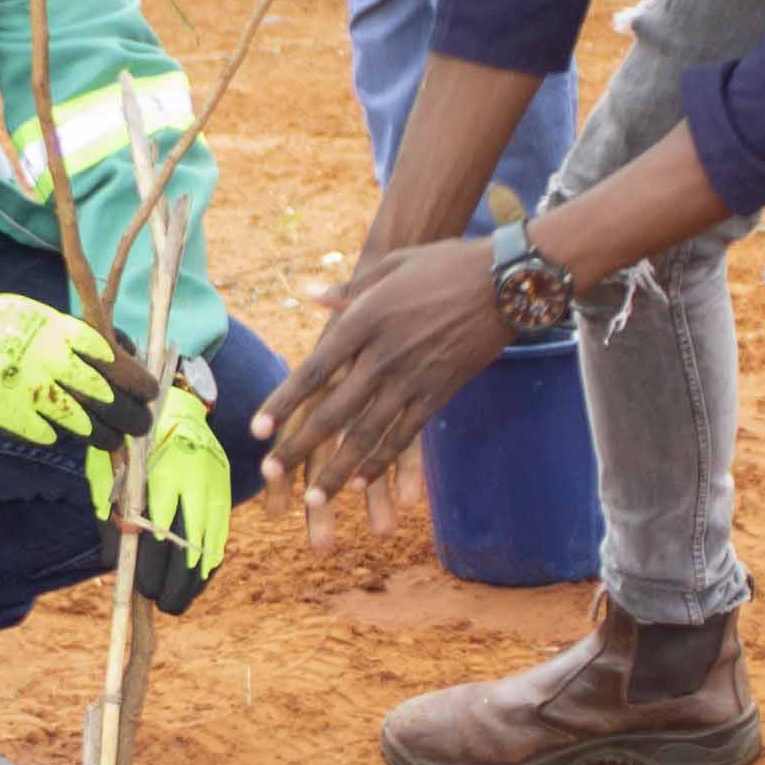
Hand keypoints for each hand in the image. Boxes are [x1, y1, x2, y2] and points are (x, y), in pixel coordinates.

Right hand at [0, 288, 148, 447]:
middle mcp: (48, 358)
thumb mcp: (36, 315)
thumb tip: (116, 357)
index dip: (136, 378)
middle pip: (105, 394)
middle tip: (141, 423)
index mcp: (58, 329)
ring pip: (81, 420)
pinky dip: (58, 436)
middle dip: (130, 413)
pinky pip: (44, 433)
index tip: (149, 390)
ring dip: (103, 434)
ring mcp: (26, 387)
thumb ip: (71, 336)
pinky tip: (63, 435)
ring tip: (113, 440)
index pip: (113, 358)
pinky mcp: (6, 412)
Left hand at [95, 380, 233, 604]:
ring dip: (194, 580)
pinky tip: (197, 582)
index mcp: (159, 472)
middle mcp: (192, 480)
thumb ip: (111, 512)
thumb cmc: (130, 444)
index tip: (142, 587)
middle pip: (187, 544)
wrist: (174, 407)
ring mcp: (214, 486)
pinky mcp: (224, 491)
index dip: (151, 565)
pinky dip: (209, 563)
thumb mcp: (109, 470)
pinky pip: (221, 536)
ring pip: (209, 545)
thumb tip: (115, 562)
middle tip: (160, 603)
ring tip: (177, 603)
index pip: (158, 531)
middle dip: (174, 581)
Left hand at [254, 236, 509, 513]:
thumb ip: (349, 288)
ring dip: (338, 469)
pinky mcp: (439, 393)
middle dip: (299, 447)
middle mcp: (383, 355)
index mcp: (365, 319)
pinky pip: (406, 435)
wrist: (506, 281)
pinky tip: (363, 481)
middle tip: (272, 474)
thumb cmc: (445, 265)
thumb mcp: (391, 266)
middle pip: (333, 411)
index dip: (284, 402)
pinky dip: (382, 461)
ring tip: (315, 499)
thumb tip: (308, 296)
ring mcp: (413, 378)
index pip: (314, 370)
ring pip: (367, 434)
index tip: (258, 429)